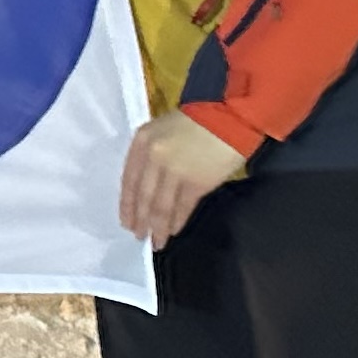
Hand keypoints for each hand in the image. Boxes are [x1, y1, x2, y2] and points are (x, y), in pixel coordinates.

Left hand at [120, 112, 249, 247]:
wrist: (231, 115)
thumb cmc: (199, 118)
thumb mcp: (164, 128)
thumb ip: (152, 152)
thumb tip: (147, 185)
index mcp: (142, 141)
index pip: (129, 180)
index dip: (128, 204)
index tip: (126, 221)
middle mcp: (154, 157)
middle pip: (143, 197)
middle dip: (141, 220)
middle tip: (139, 236)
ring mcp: (174, 171)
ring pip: (161, 207)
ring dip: (158, 227)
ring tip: (156, 242)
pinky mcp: (196, 182)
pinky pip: (182, 207)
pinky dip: (176, 221)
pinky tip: (173, 231)